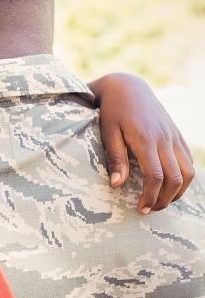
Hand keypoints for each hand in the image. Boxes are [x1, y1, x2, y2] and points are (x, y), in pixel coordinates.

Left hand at [88, 73, 194, 212]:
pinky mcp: (177, 135)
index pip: (156, 176)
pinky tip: (170, 185)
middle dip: (165, 199)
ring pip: (188, 172)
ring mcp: (174, 137)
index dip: (151, 196)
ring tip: (161, 201)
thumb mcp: (108, 132)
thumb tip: (117, 185)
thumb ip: (115, 158)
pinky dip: (184, 178)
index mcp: (146, 139)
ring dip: (178, 192)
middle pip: (175, 178)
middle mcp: (165, 139)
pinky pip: (189, 161)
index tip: (141, 209)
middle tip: (149, 210)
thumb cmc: (112, 110)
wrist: (127, 87)